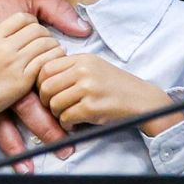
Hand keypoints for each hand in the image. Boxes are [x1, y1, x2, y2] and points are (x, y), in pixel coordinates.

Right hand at [0, 0, 92, 166]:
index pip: (21, 18)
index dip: (32, 20)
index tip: (34, 28)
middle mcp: (5, 47)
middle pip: (36, 30)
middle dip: (46, 33)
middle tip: (48, 40)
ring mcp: (15, 64)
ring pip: (45, 45)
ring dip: (53, 46)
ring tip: (54, 50)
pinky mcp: (24, 80)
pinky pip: (45, 63)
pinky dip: (54, 60)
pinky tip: (55, 64)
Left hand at [38, 54, 182, 135]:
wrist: (142, 100)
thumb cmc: (116, 86)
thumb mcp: (94, 66)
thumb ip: (71, 67)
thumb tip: (42, 77)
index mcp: (82, 59)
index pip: (46, 67)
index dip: (41, 82)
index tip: (48, 91)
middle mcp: (84, 71)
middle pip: (46, 86)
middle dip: (45, 101)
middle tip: (53, 107)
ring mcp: (88, 89)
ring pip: (54, 103)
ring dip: (57, 114)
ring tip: (66, 115)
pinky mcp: (92, 107)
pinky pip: (66, 117)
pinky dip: (67, 124)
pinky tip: (74, 123)